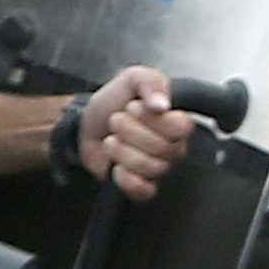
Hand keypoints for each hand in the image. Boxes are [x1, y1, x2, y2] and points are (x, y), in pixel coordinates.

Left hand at [82, 66, 196, 201]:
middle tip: (116, 121)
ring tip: (111, 140)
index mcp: (176, 122)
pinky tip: (116, 166)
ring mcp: (159, 168)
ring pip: (151, 167)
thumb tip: (163, 105)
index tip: (133, 107)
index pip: (182, 127)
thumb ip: (150, 82)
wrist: (86, 124)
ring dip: (121, 151)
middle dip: (129, 131)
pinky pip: (143, 190)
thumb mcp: (132, 78)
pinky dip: (124, 178)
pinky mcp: (143, 187)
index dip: (154, 119)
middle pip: (163, 148)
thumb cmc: (114, 102)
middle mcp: (173, 147)